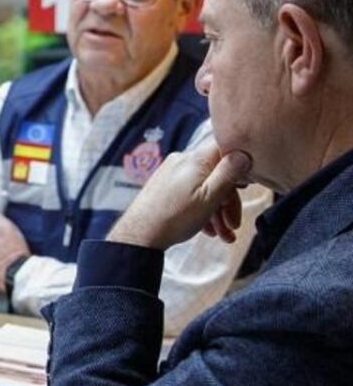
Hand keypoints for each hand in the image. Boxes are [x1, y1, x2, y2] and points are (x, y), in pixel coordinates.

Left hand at [108, 142, 251, 250]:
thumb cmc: (175, 217)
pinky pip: (190, 194)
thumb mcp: (210, 197)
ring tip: (224, 236)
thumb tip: (244, 153)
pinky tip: (207, 231)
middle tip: (234, 225)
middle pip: (217, 174)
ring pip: (205, 188)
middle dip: (229, 202)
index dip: (241, 166)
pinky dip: (202, 210)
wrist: (139, 236)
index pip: (226, 149)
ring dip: (218, 212)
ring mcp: (172, 174)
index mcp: (195, 159)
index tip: (247, 187)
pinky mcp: (164, 187)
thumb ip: (229, 173)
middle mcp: (182, 161)